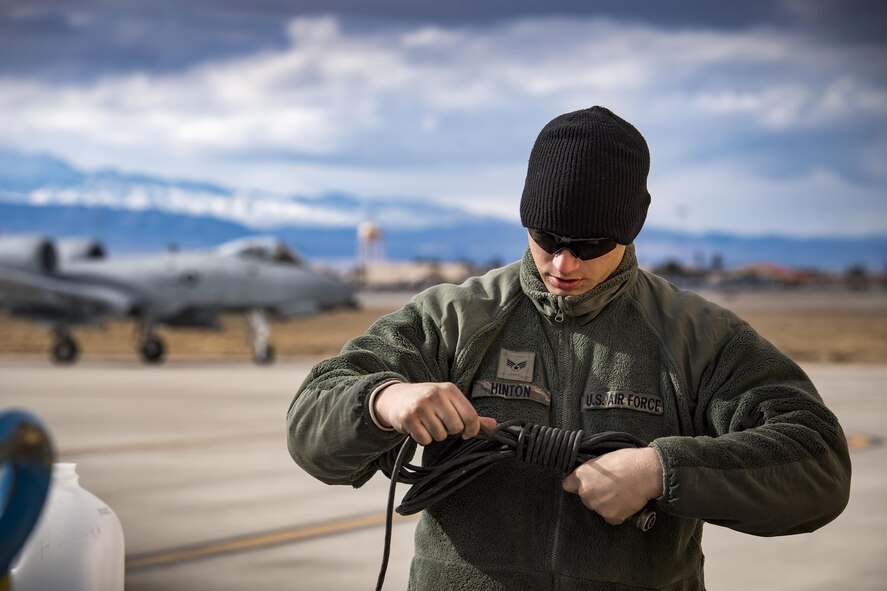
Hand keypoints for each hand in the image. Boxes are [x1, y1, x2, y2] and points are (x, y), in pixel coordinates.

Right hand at [373, 382, 496, 444]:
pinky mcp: (408, 418)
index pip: (470, 416)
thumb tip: (493, 425)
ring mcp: (420, 406)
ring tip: (428, 424)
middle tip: (441, 423)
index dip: (472, 430)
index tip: (466, 432)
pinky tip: (418, 428)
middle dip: (450, 431)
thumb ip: (471, 414)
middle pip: (456, 428)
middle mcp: (435, 395)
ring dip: (435, 435)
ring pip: (440, 435)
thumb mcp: (450, 401)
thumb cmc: (428, 401)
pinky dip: (423, 438)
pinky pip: (425, 440)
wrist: (395, 397)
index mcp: (449, 389)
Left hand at [562, 447, 663, 524]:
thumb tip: (590, 477)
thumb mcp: (603, 459)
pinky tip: (626, 502)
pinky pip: (611, 518)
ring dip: (607, 504)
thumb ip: (592, 471)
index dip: (576, 485)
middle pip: (585, 498)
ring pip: (598, 508)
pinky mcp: (611, 516)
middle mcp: (586, 491)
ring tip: (621, 493)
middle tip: (611, 488)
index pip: (568, 485)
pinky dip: (619, 513)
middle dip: (595, 495)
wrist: (646, 472)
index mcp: (582, 475)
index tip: (584, 485)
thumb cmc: (627, 461)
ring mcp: (598, 505)